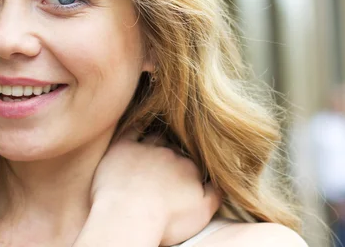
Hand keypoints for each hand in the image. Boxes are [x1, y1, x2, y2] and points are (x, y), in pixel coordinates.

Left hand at [88, 130, 221, 245]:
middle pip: (175, 149)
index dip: (189, 170)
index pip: (193, 163)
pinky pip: (132, 130)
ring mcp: (146, 148)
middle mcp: (170, 154)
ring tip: (156, 147)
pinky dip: (137, 126)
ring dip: (158, 140)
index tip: (184, 178)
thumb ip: (215, 195)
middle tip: (168, 167)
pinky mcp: (123, 147)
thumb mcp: (202, 213)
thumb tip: (221, 183)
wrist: (130, 216)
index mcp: (189, 168)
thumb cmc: (167, 220)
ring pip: (156, 137)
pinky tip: (139, 124)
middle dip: (174, 155)